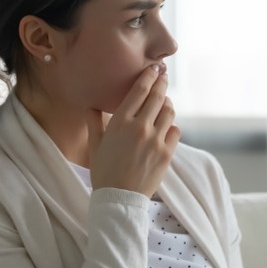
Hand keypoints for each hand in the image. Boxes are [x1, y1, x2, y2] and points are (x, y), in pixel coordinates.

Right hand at [86, 64, 179, 197]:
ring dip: (167, 104)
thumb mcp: (95, 145)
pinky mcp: (167, 153)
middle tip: (163, 76)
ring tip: (164, 103)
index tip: (154, 68)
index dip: (149, 76)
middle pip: (158, 97)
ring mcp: (156, 140)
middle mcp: (140, 128)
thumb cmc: (103, 171)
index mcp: (120, 122)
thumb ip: (94, 121)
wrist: (119, 199)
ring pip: (169, 112)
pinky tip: (166, 127)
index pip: (139, 91)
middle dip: (162, 83)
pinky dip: (172, 126)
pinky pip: (175, 131)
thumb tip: (90, 104)